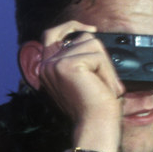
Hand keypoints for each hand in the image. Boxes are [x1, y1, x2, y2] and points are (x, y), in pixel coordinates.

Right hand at [34, 21, 123, 138]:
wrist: (94, 125)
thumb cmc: (93, 107)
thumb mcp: (82, 77)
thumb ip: (78, 58)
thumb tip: (88, 35)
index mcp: (46, 69)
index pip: (51, 34)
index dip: (70, 26)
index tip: (90, 27)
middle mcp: (46, 65)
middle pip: (79, 37)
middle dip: (98, 52)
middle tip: (105, 70)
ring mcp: (54, 64)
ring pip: (91, 44)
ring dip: (105, 65)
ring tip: (105, 86)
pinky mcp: (66, 65)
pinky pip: (97, 56)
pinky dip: (107, 71)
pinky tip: (104, 87)